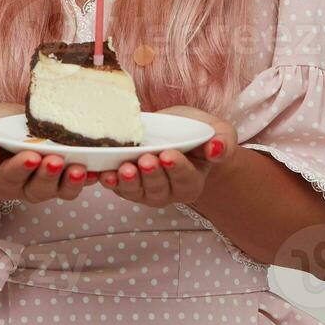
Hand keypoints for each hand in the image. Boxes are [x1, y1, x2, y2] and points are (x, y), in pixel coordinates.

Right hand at [0, 103, 102, 203]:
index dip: (20, 168)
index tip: (31, 156)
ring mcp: (48, 184)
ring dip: (71, 182)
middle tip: (56, 160)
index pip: (9, 176)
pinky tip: (98, 169)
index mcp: (1, 178)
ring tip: (81, 168)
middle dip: (48, 176)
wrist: (5, 129)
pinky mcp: (66, 177)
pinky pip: (78, 182)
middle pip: (37, 189)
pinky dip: (89, 178)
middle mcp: (24, 187)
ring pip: (60, 191)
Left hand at [96, 105, 237, 207]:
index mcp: (192, 181)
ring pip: (136, 191)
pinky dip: (108, 180)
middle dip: (150, 175)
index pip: (185, 177)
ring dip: (127, 181)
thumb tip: (216, 148)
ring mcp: (146, 190)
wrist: (179, 134)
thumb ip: (223, 142)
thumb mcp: (219, 132)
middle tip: (145, 160)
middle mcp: (169, 192)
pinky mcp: (127, 185)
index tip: (167, 155)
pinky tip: (101, 172)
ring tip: (122, 168)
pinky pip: (117, 186)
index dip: (176, 168)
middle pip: (158, 188)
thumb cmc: (200, 134)